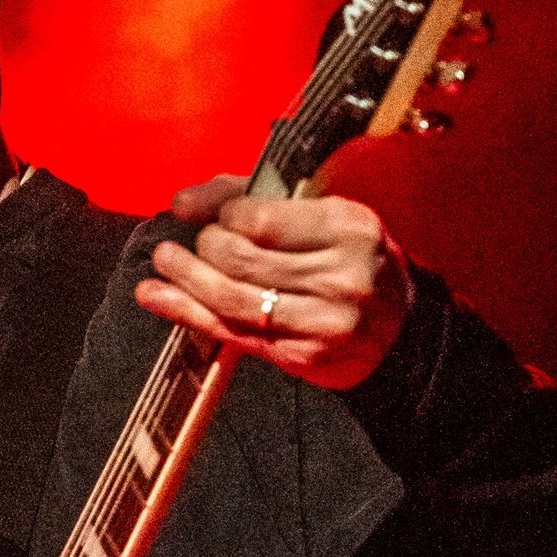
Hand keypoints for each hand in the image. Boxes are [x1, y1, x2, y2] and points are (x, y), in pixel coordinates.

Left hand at [133, 174, 410, 389]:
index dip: (219, 214)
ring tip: (164, 263)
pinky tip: (157, 297)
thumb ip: (258, 199)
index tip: (205, 215)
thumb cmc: (352, 262)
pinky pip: (232, 332)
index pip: (258, 217)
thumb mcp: (324, 216)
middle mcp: (340, 275)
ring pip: (230, 298)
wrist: (399, 332)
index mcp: (348, 227)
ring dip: (184, 279)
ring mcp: (323, 321)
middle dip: (202, 248)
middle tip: (191, 244)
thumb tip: (185, 202)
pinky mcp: (302, 356)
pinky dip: (185, 312)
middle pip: (239, 258)